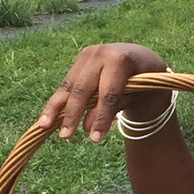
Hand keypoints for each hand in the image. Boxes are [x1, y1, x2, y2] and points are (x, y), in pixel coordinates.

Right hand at [37, 42, 169, 143]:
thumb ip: (115, 108)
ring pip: (69, 85)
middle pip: (83, 89)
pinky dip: (57, 101)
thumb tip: (87, 128)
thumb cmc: (148, 82)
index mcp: (121, 59)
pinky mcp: (79, 61)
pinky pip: (67, 83)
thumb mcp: (139, 96)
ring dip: (56, 107)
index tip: (95, 139)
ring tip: (45, 126)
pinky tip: (46, 118)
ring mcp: (87, 55)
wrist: (144, 59)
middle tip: (66, 137)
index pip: (109, 93)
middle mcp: (101, 54)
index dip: (101, 117)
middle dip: (73, 114)